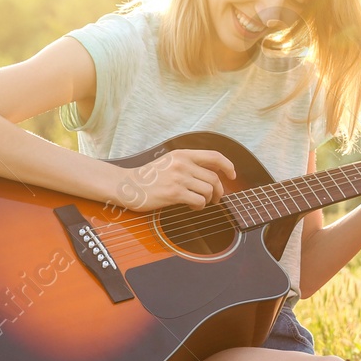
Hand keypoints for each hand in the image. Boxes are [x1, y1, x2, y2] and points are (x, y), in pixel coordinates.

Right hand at [117, 148, 237, 210]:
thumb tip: (213, 173)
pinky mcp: (174, 193)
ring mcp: (178, 178)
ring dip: (208, 200)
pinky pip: (199, 201)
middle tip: (215, 198)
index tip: (232, 175)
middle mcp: (182, 164)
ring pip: (208, 190)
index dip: (228, 165)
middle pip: (214, 178)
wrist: (127, 185)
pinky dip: (199, 206)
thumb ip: (189, 164)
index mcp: (182, 154)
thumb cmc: (149, 177)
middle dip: (219, 191)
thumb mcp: (169, 162)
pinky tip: (192, 206)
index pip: (214, 156)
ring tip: (200, 202)